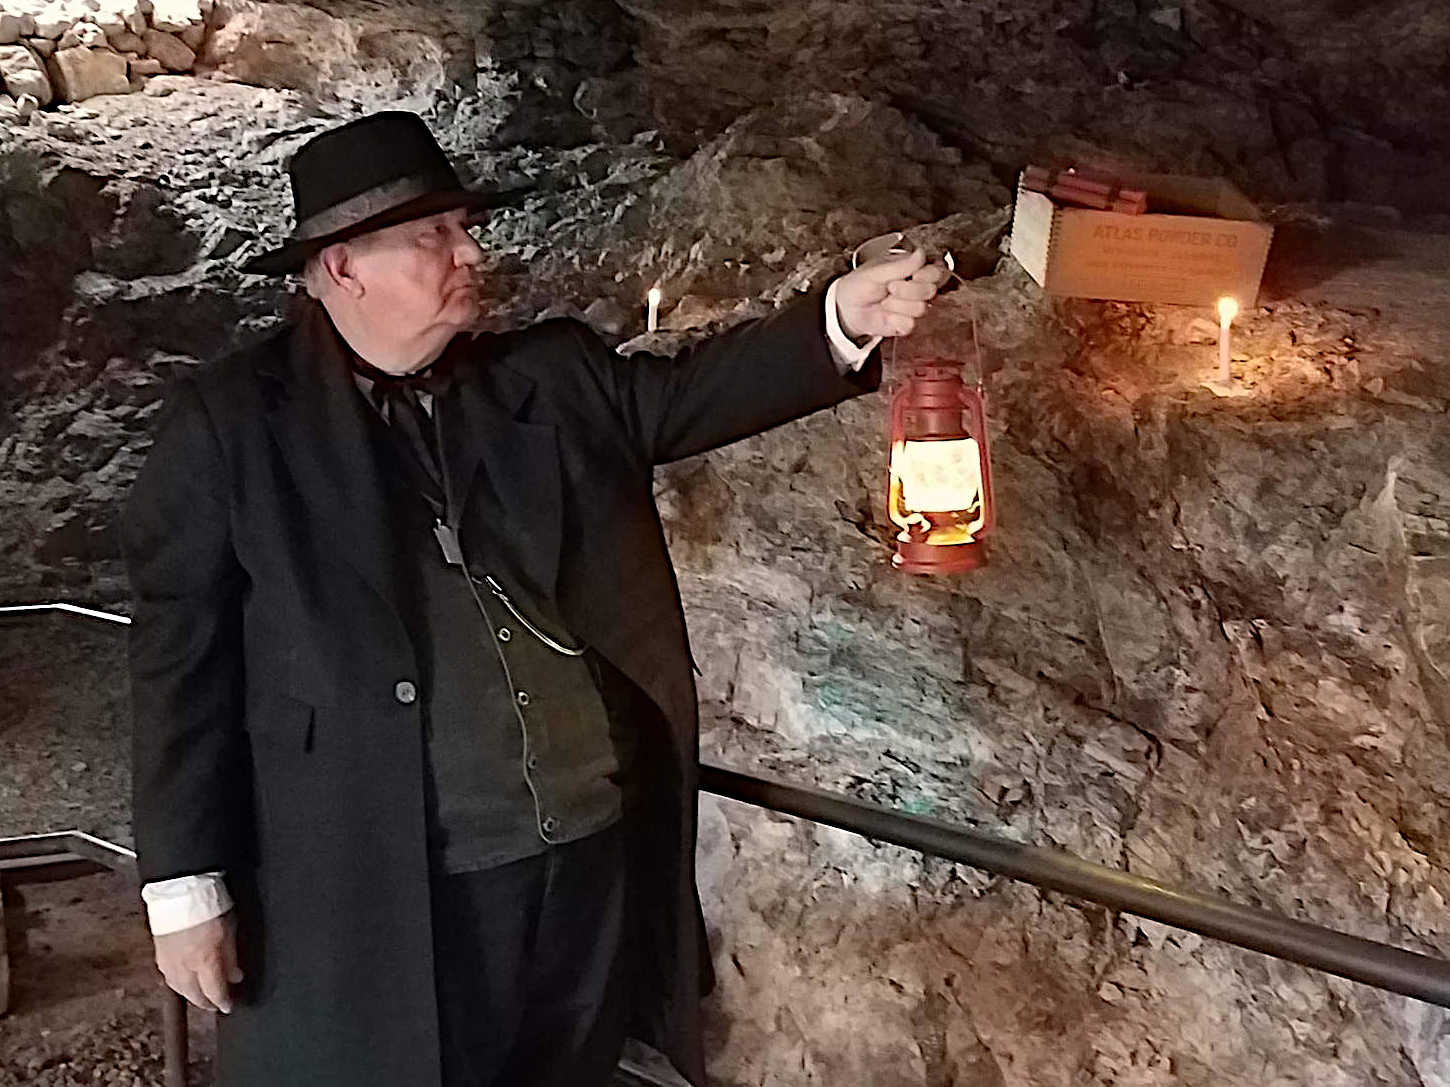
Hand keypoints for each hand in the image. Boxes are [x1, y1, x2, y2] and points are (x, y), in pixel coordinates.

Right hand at [153, 910, 242, 1013]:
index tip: (229, 1006)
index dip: (223, 1002)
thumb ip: (231, 957)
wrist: (180, 890)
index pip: (214, 992)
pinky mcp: (159, 955)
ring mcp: (169, 962)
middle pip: (195, 995)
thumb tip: (235, 977)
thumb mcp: (230, 930)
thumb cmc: (208, 905)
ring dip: (191, 996)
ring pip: (180, 989)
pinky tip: (184, 982)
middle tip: (216, 1004)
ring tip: (201, 996)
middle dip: (207, 1003)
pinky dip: (179, 984)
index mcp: (204, 961)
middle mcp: (184, 967)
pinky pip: (169, 978)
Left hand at [834, 246, 948, 340]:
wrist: (847, 308)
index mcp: (913, 270)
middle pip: (930, 290)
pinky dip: (894, 319)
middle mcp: (917, 288)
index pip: (937, 271)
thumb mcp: (877, 270)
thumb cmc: (860, 284)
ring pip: (920, 308)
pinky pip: (910, 323)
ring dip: (897, 305)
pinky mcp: (907, 324)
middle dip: (908, 290)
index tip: (915, 275)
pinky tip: (885, 314)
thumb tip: (921, 254)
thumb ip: (901, 265)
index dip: (929, 274)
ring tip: (884, 300)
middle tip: (890, 287)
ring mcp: (913, 307)